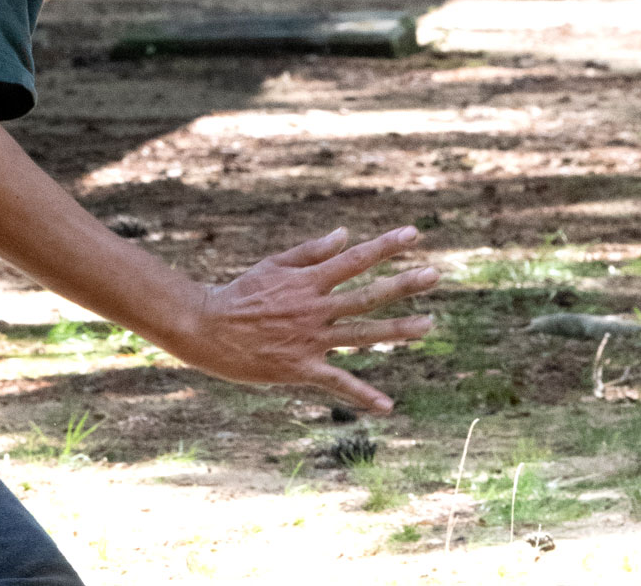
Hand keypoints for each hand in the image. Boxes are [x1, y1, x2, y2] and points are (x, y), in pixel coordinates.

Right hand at [167, 225, 438, 414]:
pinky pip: (337, 382)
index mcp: (307, 281)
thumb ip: (310, 252)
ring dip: (398, 331)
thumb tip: (344, 235)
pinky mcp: (300, 368)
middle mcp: (314, 308)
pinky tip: (387, 405)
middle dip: (403, 284)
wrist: (206, 327)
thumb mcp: (272, 265)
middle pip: (366, 295)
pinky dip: (362, 394)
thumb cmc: (239, 293)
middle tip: (435, 275)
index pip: (354, 259)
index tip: (413, 234)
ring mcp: (310, 339)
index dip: (385, 246)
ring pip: (362, 335)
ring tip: (429, 325)